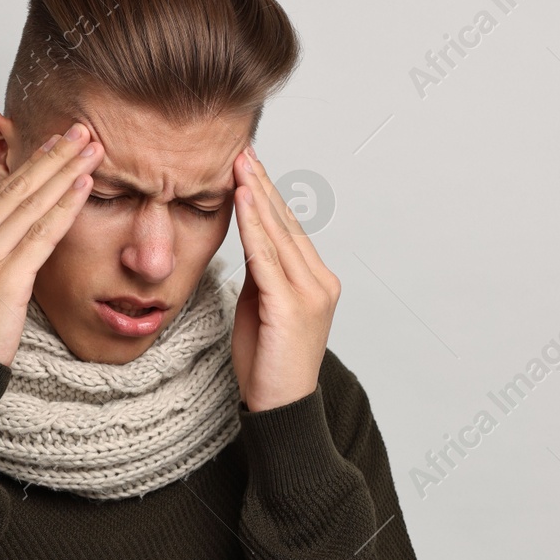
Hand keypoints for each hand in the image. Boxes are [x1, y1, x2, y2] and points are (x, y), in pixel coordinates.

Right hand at [0, 123, 101, 365]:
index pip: (1, 192)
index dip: (32, 164)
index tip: (56, 142)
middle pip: (17, 189)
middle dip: (52, 156)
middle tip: (80, 130)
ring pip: (31, 205)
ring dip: (65, 172)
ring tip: (91, 149)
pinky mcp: (5, 278)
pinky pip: (42, 234)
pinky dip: (65, 207)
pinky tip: (83, 186)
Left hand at [230, 147, 340, 411]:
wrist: (280, 408)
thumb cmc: (267, 365)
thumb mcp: (260, 310)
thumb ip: (260, 277)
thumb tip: (247, 245)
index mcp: (316, 282)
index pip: (288, 230)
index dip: (267, 196)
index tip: (248, 167)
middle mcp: (320, 282)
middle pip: (286, 224)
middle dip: (262, 185)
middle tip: (243, 150)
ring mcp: (310, 293)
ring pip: (278, 234)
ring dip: (256, 196)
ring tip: (239, 165)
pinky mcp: (291, 307)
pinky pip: (267, 258)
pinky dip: (253, 226)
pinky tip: (242, 200)